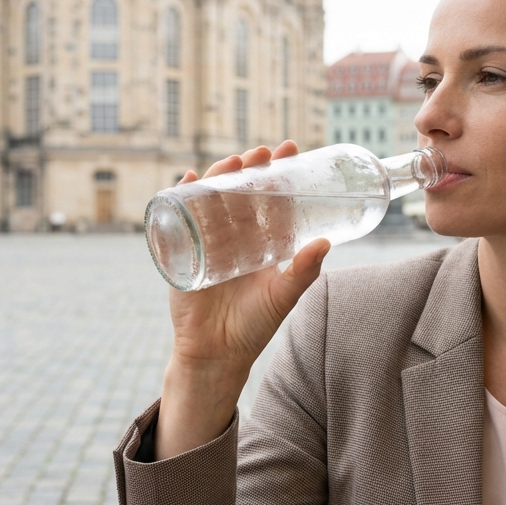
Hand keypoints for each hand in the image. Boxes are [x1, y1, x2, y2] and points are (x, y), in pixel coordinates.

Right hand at [156, 141, 330, 459]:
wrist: (215, 354)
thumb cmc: (253, 327)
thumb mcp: (282, 296)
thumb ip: (303, 272)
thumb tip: (326, 242)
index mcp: (261, 242)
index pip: (270, 198)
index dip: (278, 174)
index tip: (290, 150)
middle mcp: (234, 237)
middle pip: (240, 192)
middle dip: (250, 169)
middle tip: (262, 152)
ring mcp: (206, 241)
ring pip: (211, 198)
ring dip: (218, 176)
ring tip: (232, 162)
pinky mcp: (182, 251)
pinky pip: (179, 217)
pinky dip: (180, 196)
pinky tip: (185, 180)